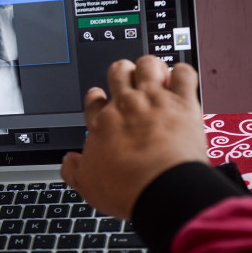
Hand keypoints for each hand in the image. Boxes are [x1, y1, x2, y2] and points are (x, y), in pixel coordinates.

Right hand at [60, 55, 208, 218]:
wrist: (160, 187)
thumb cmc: (126, 187)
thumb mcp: (88, 186)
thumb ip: (73, 171)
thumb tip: (68, 162)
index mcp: (102, 124)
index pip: (94, 100)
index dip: (96, 97)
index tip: (100, 98)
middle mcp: (126, 106)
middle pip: (119, 72)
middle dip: (123, 72)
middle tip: (129, 81)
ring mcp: (154, 100)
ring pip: (148, 64)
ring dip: (151, 67)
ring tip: (155, 75)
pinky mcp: (182, 102)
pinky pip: (183, 73)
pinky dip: (182, 73)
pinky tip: (181, 80)